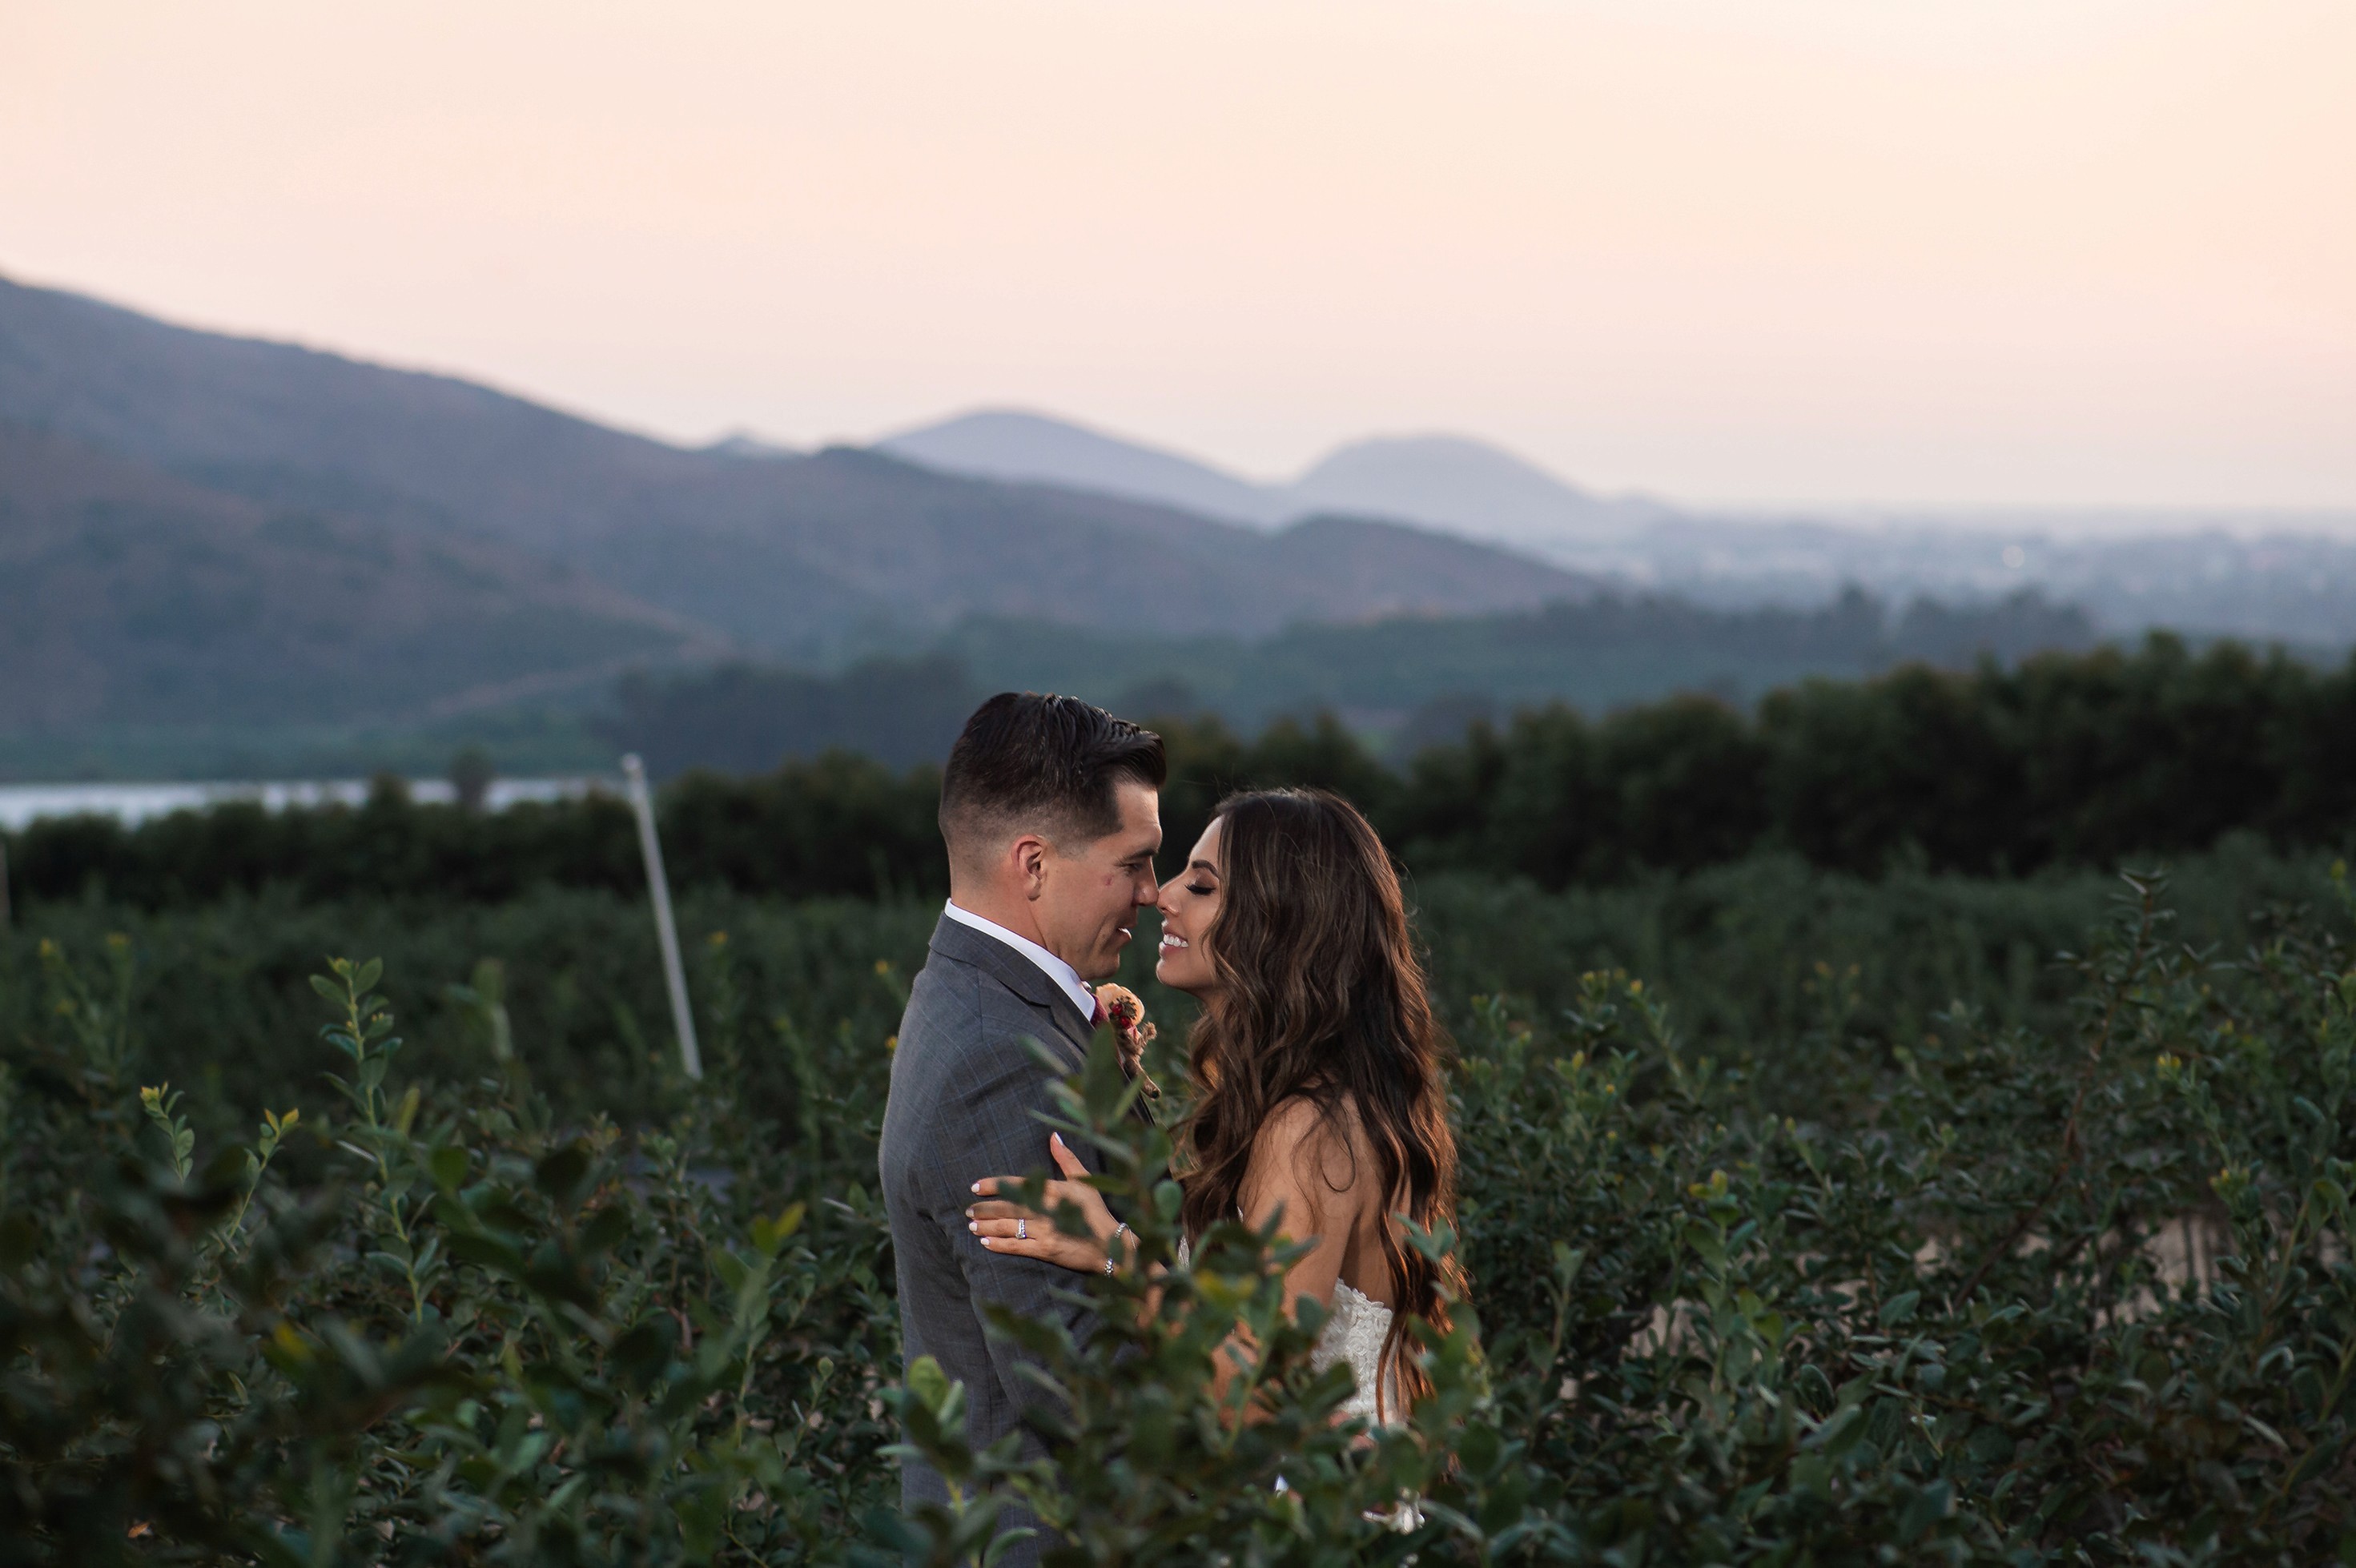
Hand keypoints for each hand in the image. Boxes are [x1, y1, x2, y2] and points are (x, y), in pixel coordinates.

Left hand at [967, 1133, 1121, 1273]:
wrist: (1110, 1245)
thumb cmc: (1096, 1211)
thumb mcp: (1084, 1181)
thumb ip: (1066, 1158)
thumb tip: (1054, 1136)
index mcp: (1053, 1189)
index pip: (1017, 1183)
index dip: (995, 1184)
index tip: (976, 1186)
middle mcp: (1047, 1208)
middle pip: (1008, 1206)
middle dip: (985, 1208)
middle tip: (968, 1210)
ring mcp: (1045, 1229)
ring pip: (1008, 1226)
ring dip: (987, 1226)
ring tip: (972, 1226)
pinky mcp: (1046, 1249)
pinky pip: (1017, 1246)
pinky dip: (999, 1245)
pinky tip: (985, 1243)